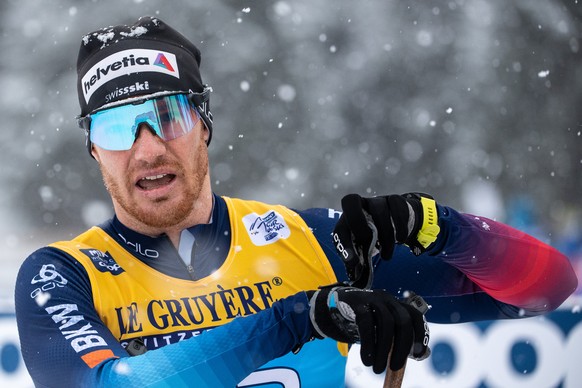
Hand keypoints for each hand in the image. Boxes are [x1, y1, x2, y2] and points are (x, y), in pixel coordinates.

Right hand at [308, 286, 429, 373]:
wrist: (327, 308)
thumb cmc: (356, 320)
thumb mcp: (378, 327)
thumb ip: (395, 337)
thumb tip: (418, 355)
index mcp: (394, 303)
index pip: (414, 315)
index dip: (420, 333)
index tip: (419, 352)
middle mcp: (386, 298)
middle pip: (403, 320)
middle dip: (402, 347)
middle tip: (396, 367)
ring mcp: (371, 298)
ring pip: (386, 324)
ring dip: (384, 350)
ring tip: (377, 368)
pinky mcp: (356, 303)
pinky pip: (367, 325)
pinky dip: (369, 345)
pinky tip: (367, 359)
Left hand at [332, 193, 439, 287]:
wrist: (398, 223)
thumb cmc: (374, 238)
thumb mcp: (363, 248)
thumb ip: (357, 259)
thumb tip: (354, 271)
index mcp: (348, 219)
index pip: (341, 226)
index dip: (344, 245)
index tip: (354, 262)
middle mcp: (360, 205)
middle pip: (350, 201)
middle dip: (358, 225)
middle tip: (367, 243)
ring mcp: (378, 201)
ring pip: (379, 211)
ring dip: (385, 236)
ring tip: (386, 256)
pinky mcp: (395, 200)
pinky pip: (397, 209)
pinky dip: (400, 227)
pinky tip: (400, 240)